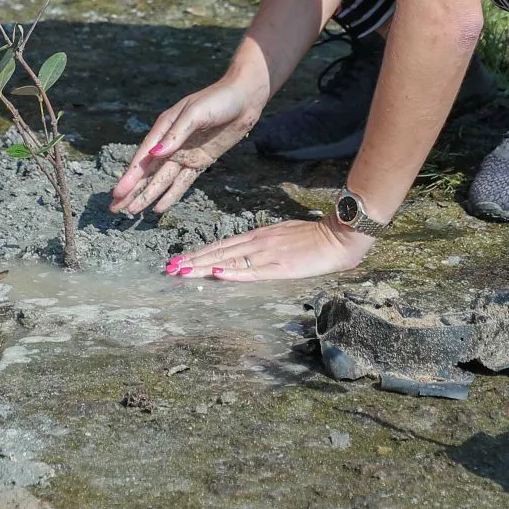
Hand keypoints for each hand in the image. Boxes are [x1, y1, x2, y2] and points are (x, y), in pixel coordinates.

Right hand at [113, 73, 265, 214]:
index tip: (118, 192)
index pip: (143, 157)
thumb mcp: (195, 113)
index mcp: (164, 128)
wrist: (244, 99)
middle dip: (133, 190)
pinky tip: (159, 207)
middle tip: (116, 208)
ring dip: (148, 195)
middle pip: (148, 172)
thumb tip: (155, 155)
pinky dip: (171, 194)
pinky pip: (183, 182)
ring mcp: (185, 154)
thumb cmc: (217, 100)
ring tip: (133, 212)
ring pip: (162, 180)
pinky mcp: (201, 161)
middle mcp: (171, 144)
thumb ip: (176, 135)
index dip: (130, 176)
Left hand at [167, 216, 371, 282]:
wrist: (339, 235)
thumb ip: (266, 243)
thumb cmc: (316, 237)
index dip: (199, 253)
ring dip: (202, 266)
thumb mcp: (285, 235)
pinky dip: (232, 272)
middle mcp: (258, 242)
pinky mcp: (281, 267)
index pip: (222, 245)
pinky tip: (216, 273)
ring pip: (229, 260)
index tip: (179, 259)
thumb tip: (248, 251)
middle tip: (169, 268)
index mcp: (259, 236)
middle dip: (192, 260)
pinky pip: (252, 271)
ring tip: (181, 272)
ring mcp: (268, 254)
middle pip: (218, 252)